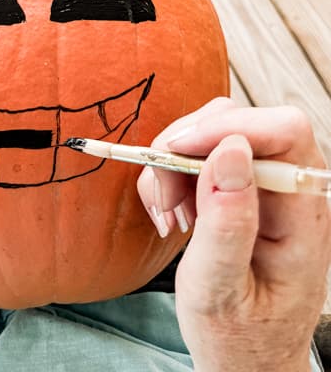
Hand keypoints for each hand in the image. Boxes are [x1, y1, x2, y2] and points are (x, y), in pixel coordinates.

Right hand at [137, 97, 330, 371]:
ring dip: (173, 164)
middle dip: (187, 149)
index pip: (284, 132)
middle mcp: (289, 187)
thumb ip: (227, 223)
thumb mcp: (221, 291)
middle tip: (166, 201)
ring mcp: (263, 184)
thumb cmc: (241, 337)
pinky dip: (171, 173)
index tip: (174, 154)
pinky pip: (199, 151)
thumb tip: (229, 150)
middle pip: (239, 121)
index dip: (227, 128)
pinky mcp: (239, 185)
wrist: (246, 359)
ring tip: (168, 216)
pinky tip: (172, 215)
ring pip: (213, 130)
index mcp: (303, 214)